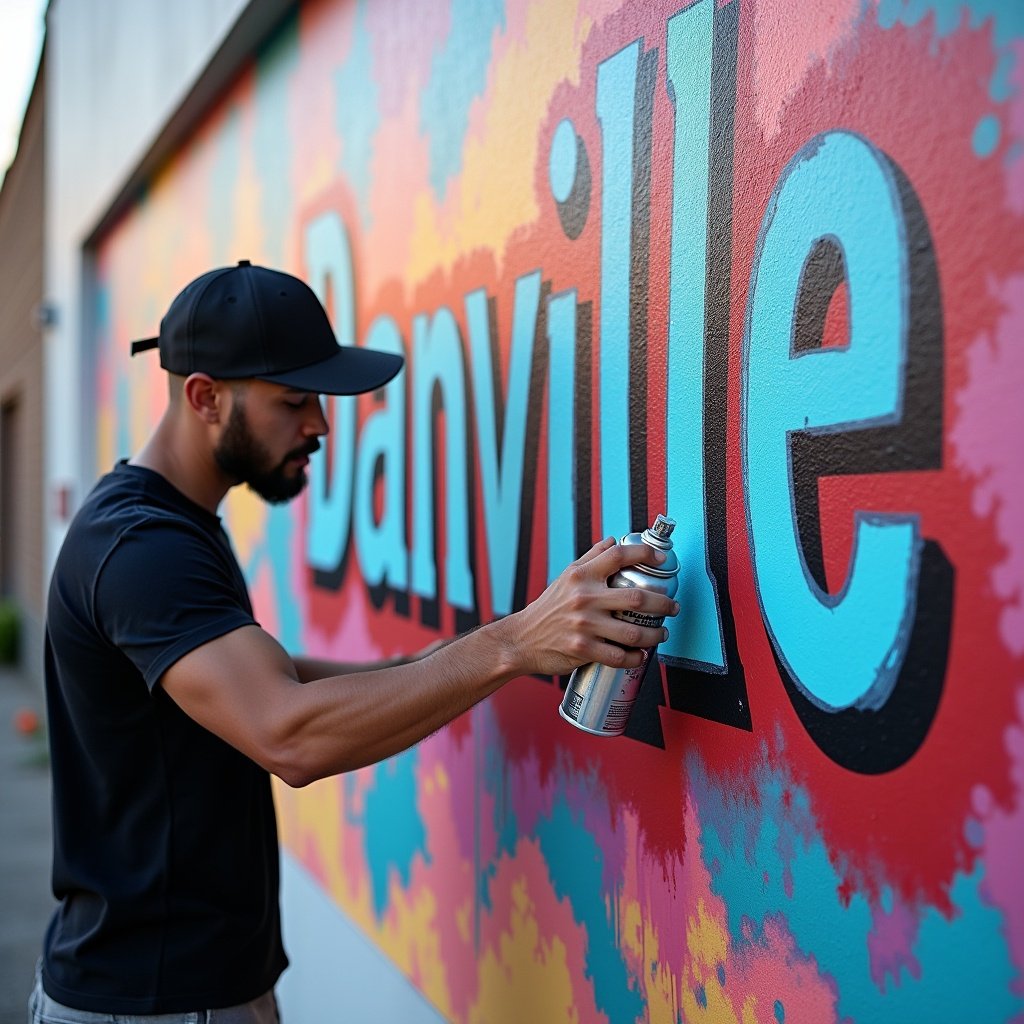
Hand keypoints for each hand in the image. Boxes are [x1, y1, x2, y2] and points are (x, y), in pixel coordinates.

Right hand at [500, 537, 679, 677]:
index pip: (618, 556)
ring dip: (655, 634)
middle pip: (636, 597)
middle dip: (663, 603)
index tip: (661, 561)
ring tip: (662, 633)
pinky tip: (642, 655)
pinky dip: (637, 657)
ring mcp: (584, 625)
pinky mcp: (582, 649)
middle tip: (673, 606)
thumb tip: (613, 540)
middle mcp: (583, 597)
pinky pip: (619, 656)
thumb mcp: (567, 576)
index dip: (644, 554)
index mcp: (581, 575)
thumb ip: (592, 558)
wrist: (522, 639)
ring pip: (633, 631)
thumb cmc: (548, 607)